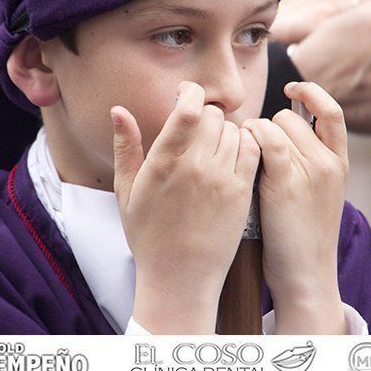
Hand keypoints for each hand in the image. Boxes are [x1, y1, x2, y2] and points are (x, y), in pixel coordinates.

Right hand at [111, 82, 260, 333]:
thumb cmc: (148, 235)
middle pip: (211, 116)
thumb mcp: (127, 192)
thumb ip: (125, 147)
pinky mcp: (241, 192)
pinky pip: (252, 150)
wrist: (179, 278)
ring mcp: (220, 179)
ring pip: (233, 130)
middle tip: (198, 128)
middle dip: (204, 115)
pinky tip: (233, 153)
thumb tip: (118, 109)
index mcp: (163, 162)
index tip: (185, 93)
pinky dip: (246, 144)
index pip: (186, 109)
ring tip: (213, 145)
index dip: (189, 92)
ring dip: (224, 131)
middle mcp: (194, 166)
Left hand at [243, 82, 348, 333]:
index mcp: (340, 163)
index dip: (312, 92)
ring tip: (243, 155)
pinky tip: (242, 151)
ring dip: (253, 133)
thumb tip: (281, 126)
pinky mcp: (286, 184)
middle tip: (252, 146)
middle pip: (291, 117)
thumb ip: (307, 161)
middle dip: (268, 125)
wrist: (306, 275)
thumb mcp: (317, 193)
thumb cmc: (301, 237)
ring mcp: (311, 172)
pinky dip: (251, 138)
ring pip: (275, 125)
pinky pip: (267, 141)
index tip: (291, 88)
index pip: (332, 111)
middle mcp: (329, 162)